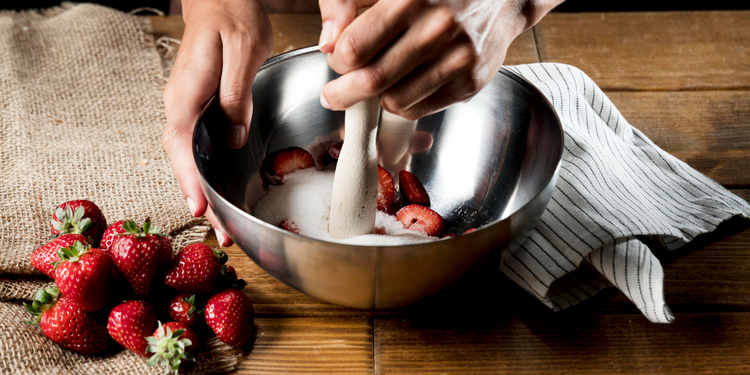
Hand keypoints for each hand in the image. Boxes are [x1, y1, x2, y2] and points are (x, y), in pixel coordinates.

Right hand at [162, 0, 272, 245]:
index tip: (200, 207)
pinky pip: (201, 149)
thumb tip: (233, 136)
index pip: (181, 144)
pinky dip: (209, 175)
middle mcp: (181, 106)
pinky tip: (223, 192)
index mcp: (187, 93)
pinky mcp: (201, 111)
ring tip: (225, 228)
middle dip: (201, 199)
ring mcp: (189, 110)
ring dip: (206, 193)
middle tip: (222, 235)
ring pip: (192, 160)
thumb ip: (235, 94)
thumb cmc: (232, 15)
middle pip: (185, 162)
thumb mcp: (243, 49)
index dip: (189, 179)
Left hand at [317, 0, 560, 119]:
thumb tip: (326, 43)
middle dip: (343, 93)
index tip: (338, 59)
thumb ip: (346, 1)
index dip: (337, 60)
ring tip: (375, 84)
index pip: (354, 49)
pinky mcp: (470, 82)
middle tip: (334, 95)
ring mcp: (457, 58)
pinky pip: (419, 109)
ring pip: (393, 101)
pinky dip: (401, 104)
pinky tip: (400, 86)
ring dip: (375, 98)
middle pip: (371, 81)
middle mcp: (437, 29)